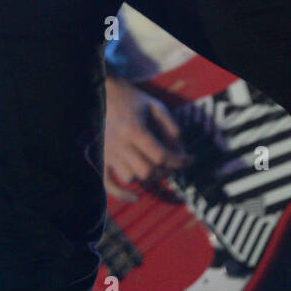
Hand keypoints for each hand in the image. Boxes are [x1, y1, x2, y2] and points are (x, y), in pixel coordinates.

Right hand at [103, 76, 189, 197]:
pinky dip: (121, 194)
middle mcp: (119, 144)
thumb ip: (170, 126)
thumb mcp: (155, 106)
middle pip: (147, 171)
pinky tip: (135, 197)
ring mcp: (108, 153)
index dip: (178, 160)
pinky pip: (108, 184)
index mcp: (134, 130)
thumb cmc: (132, 98)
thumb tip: (180, 149)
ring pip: (131, 178)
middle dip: (164, 170)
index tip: (189, 159)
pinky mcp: (100, 158)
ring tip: (155, 166)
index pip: (160, 155)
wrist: (102, 93)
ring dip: (146, 176)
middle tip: (172, 163)